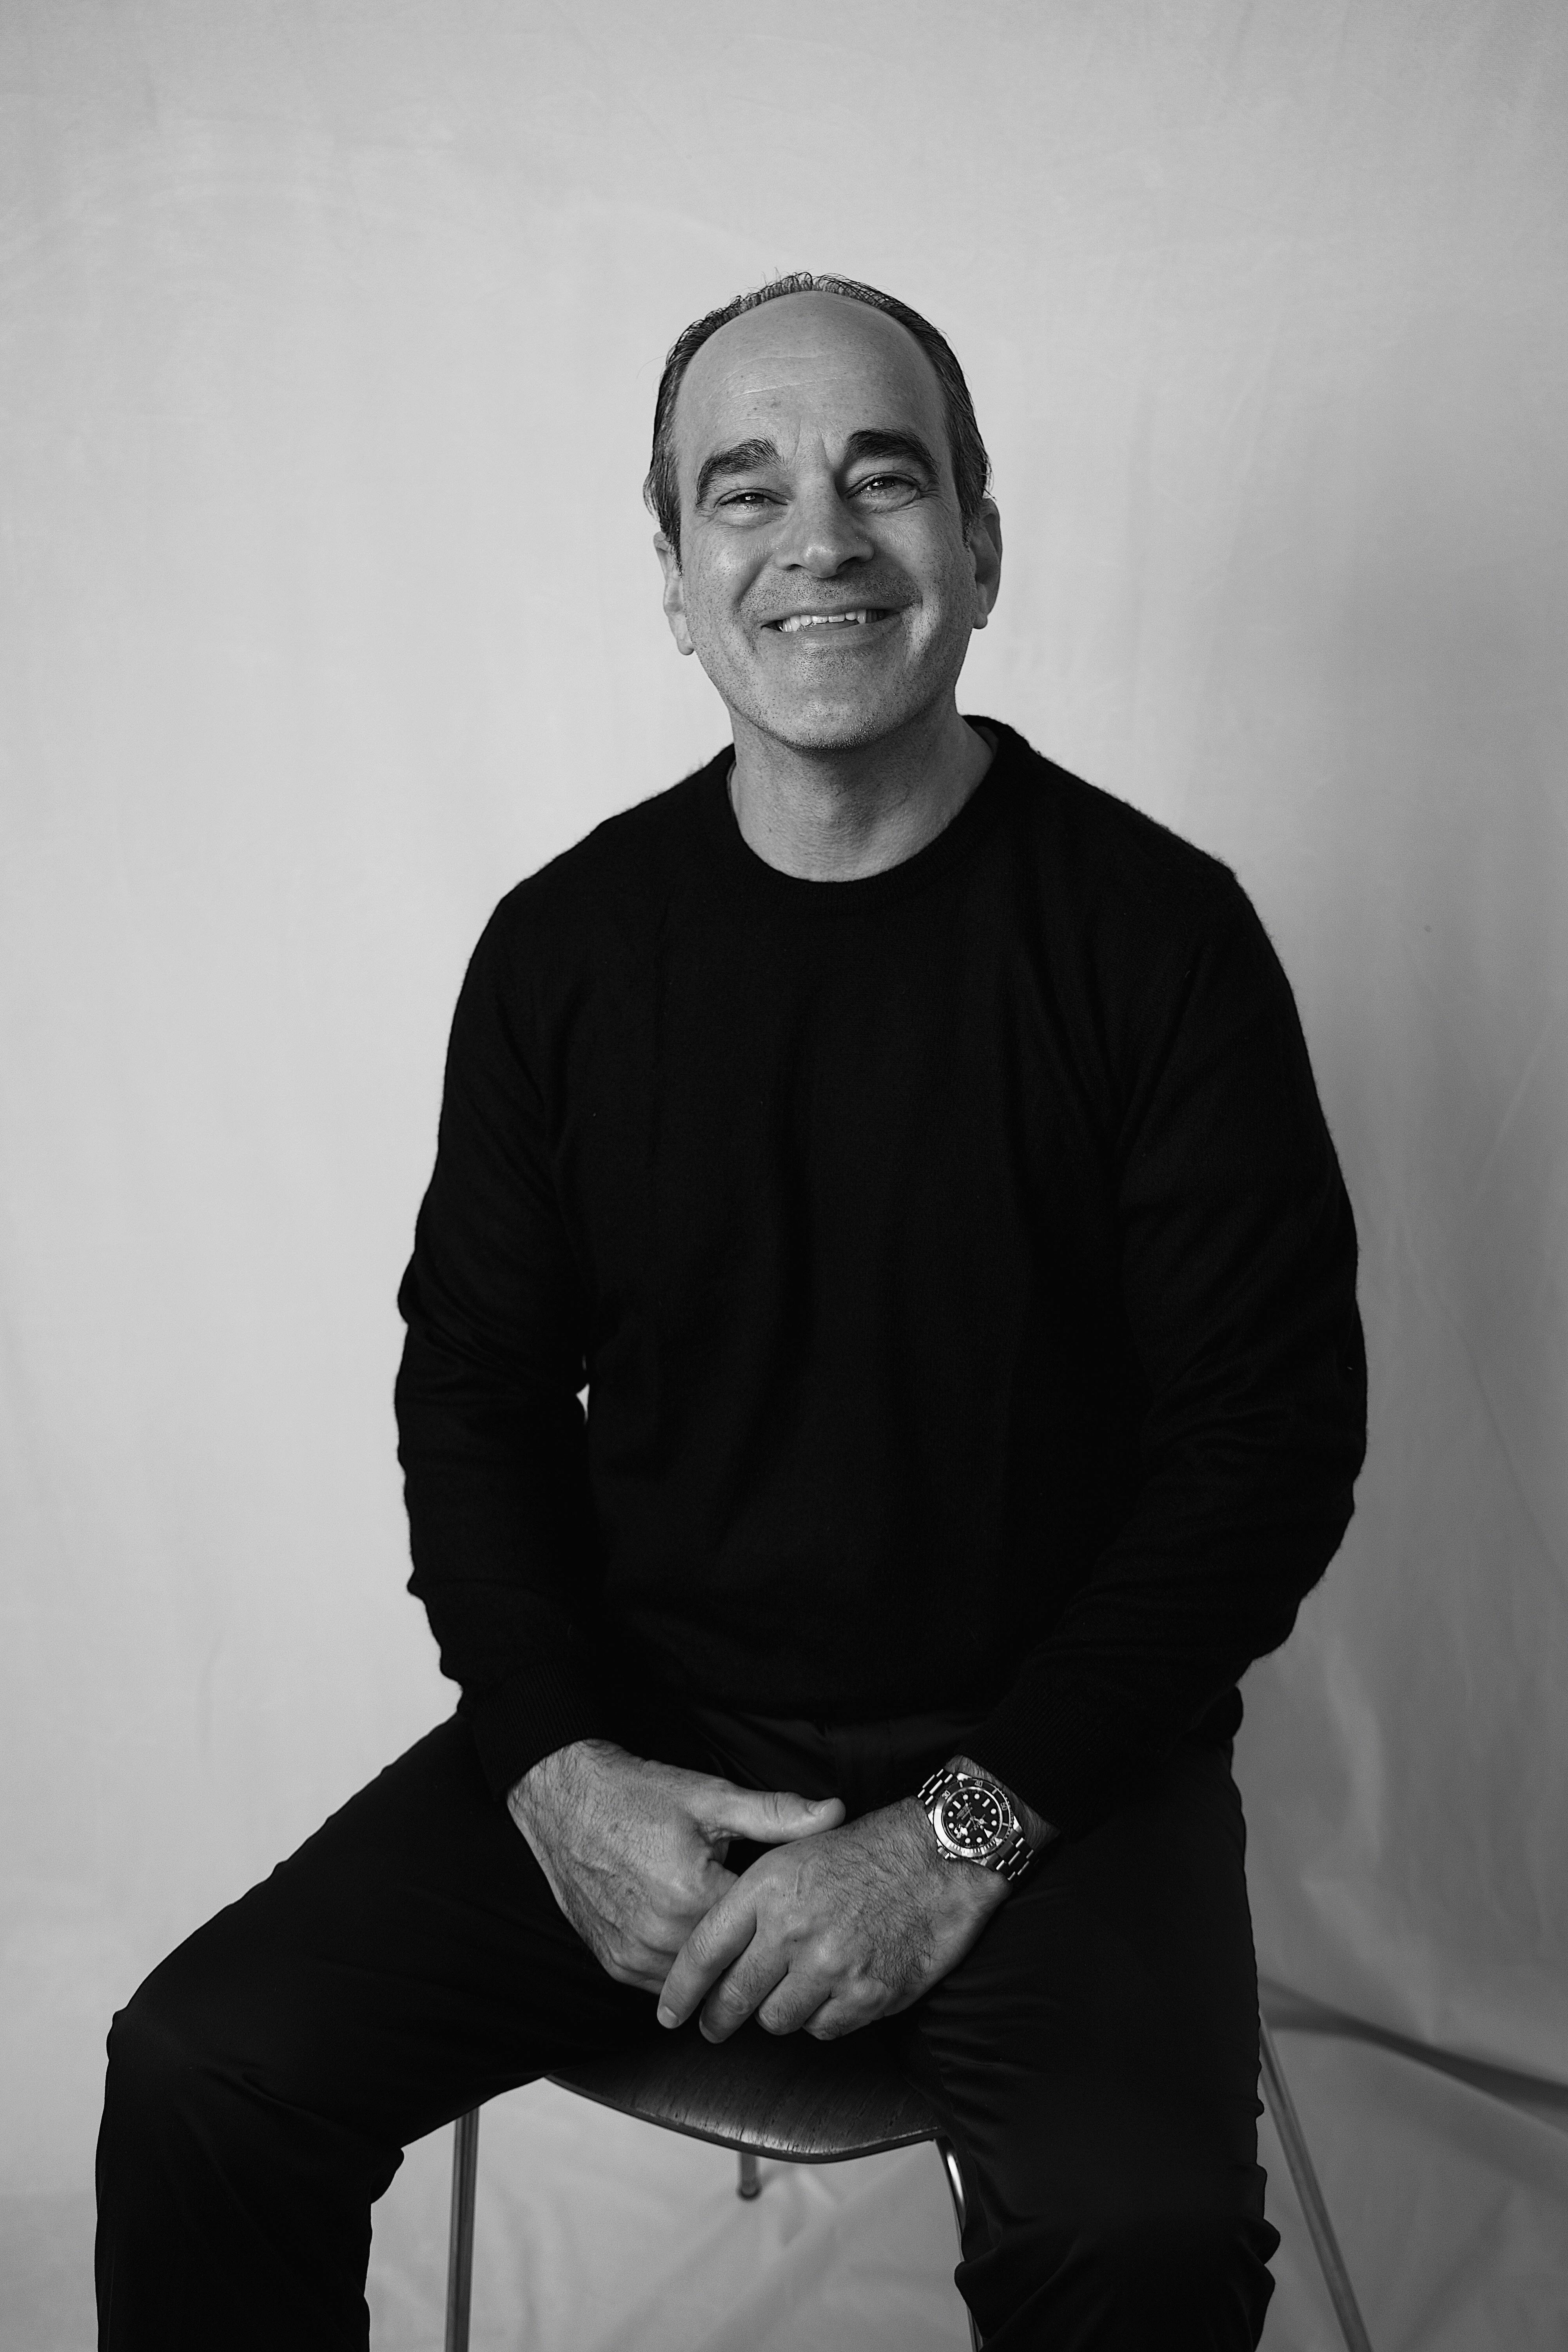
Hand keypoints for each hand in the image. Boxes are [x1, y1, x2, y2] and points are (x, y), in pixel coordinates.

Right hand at [507, 1740, 844, 1994]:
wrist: (564, 1800)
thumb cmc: (638, 1794)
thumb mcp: (710, 1796)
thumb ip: (776, 1813)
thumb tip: (835, 1813)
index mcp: (690, 1894)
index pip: (759, 1932)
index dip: (786, 1922)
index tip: (803, 1912)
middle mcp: (658, 1935)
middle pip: (731, 1964)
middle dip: (757, 1950)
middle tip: (781, 1936)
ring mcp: (631, 1955)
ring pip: (698, 1984)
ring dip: (721, 1969)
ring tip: (745, 1946)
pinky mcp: (613, 1963)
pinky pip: (663, 1985)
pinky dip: (685, 1972)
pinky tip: (701, 1947)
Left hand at [657, 1796, 1011, 2043]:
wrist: (937, 1858)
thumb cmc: (864, 1850)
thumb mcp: (794, 1850)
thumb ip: (753, 1898)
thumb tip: (718, 1949)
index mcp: (768, 1889)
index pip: (705, 1951)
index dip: (680, 1989)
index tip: (668, 2013)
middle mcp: (793, 1932)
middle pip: (734, 1997)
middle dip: (718, 2018)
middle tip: (714, 2026)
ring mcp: (831, 1967)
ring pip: (777, 2020)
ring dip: (776, 2013)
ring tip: (786, 1995)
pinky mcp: (867, 1995)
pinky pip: (823, 2028)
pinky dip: (821, 2018)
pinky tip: (830, 1992)